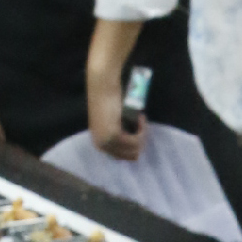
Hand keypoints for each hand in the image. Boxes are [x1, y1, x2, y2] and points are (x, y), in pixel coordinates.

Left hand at [85, 24, 145, 161]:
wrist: (102, 84)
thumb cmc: (107, 97)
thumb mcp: (111, 120)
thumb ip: (117, 131)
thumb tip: (134, 143)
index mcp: (99, 144)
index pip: (121, 156)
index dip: (133, 145)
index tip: (138, 130)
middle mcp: (101, 146)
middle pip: (130, 156)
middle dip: (140, 142)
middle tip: (141, 124)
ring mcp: (107, 142)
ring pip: (135, 149)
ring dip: (142, 135)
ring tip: (140, 119)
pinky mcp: (115, 135)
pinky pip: (136, 141)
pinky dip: (142, 130)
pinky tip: (140, 117)